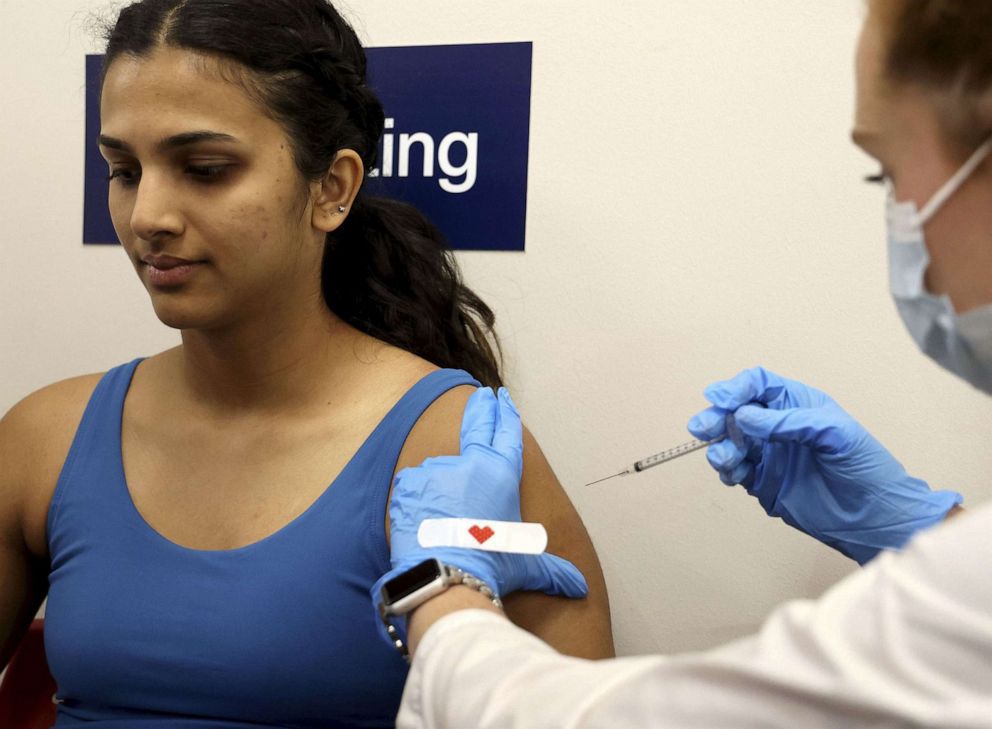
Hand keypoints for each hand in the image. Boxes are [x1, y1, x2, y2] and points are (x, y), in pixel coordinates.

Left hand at [373, 387, 585, 618]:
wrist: (443, 578)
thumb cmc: (489, 568)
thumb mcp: (527, 568)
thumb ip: (553, 572)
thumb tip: (578, 587)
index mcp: (501, 474)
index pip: (506, 433)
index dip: (505, 413)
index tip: (502, 398)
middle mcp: (469, 464)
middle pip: (476, 426)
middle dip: (481, 408)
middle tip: (481, 395)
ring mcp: (436, 470)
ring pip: (441, 472)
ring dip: (443, 487)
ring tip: (446, 521)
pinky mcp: (409, 483)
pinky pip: (415, 487)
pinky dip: (419, 499)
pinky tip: (425, 521)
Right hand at [687, 367, 962, 563]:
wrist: (875, 518)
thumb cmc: (865, 468)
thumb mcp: (835, 433)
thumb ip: (788, 422)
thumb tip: (743, 416)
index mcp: (797, 404)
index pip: (758, 385)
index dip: (735, 388)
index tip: (719, 399)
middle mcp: (778, 426)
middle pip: (735, 412)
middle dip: (716, 416)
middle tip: (702, 428)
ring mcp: (769, 455)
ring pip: (730, 442)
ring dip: (719, 446)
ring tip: (725, 459)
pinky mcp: (763, 482)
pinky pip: (734, 471)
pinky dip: (726, 470)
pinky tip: (733, 474)